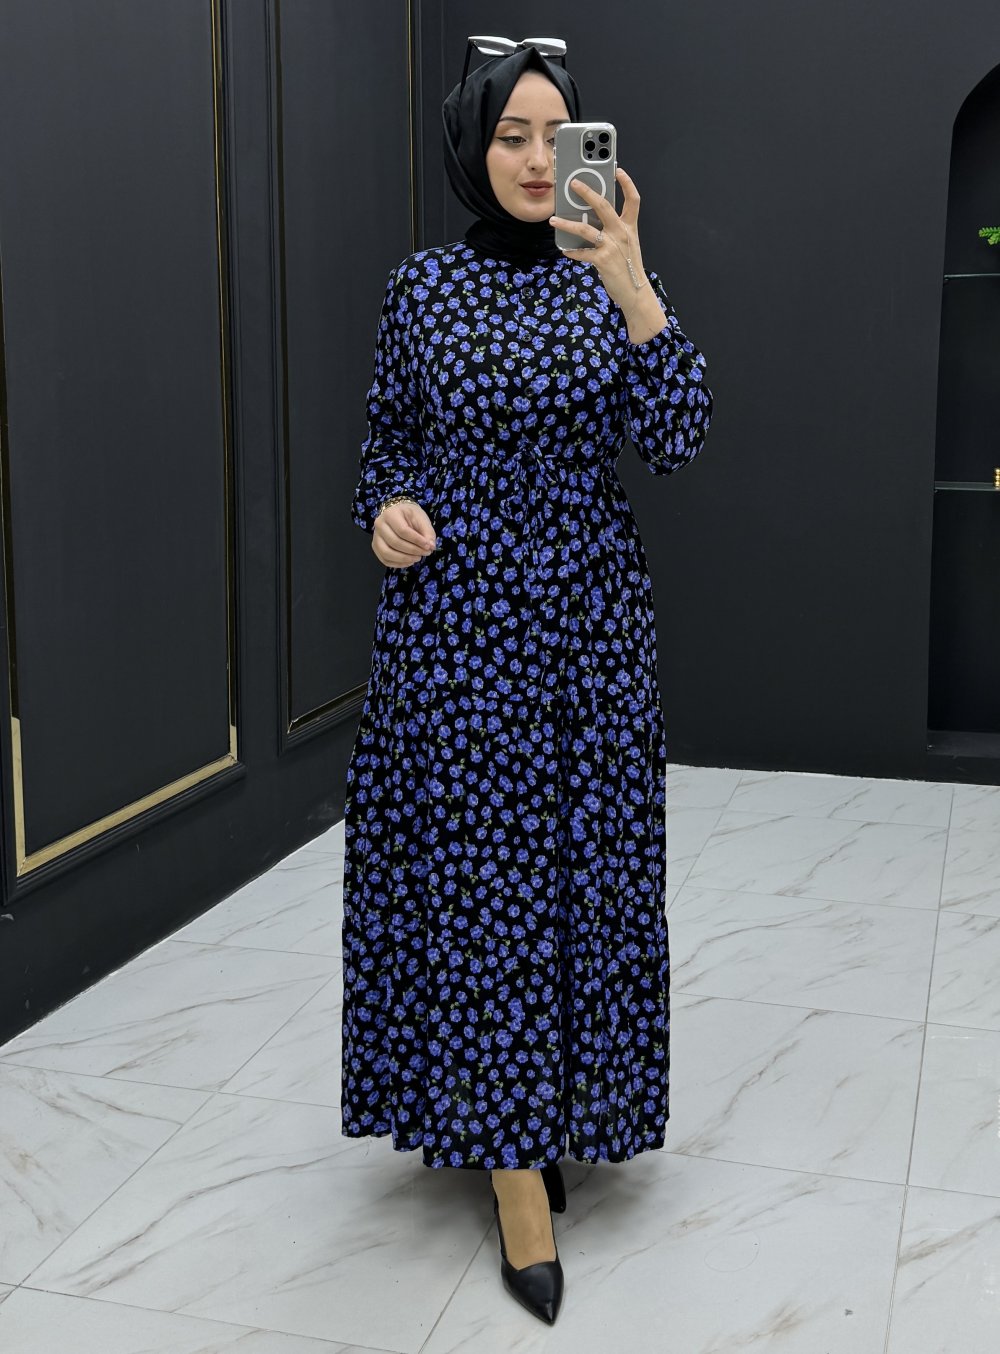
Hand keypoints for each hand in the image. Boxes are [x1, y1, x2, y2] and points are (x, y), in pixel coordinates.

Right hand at [373, 498, 436, 567]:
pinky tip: (409, 561)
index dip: (416, 541)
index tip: (428, 546)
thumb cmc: (410, 515)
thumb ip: (427, 532)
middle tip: (426, 553)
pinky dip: (398, 564)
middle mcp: (379, 525)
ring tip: (417, 558)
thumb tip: (431, 547)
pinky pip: (385, 559)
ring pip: (387, 553)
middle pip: (395, 542)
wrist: (397, 513)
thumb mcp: (421, 518)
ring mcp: (376, 537)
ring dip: (404, 559)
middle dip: (412, 551)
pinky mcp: (376, 546)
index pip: (403, 531)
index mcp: (390, 514)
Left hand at [549, 166, 650, 314]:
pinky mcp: (602, 260)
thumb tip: (592, 222)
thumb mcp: (627, 245)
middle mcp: (621, 233)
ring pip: (585, 228)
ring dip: (566, 224)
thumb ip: (614, 231)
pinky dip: (572, 252)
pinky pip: (582, 253)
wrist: (635, 292)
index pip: (633, 200)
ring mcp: (612, 246)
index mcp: (630, 227)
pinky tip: (564, 250)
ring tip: (553, 220)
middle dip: (587, 192)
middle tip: (573, 184)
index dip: (627, 183)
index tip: (618, 170)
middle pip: (603, 205)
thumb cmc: (629, 268)